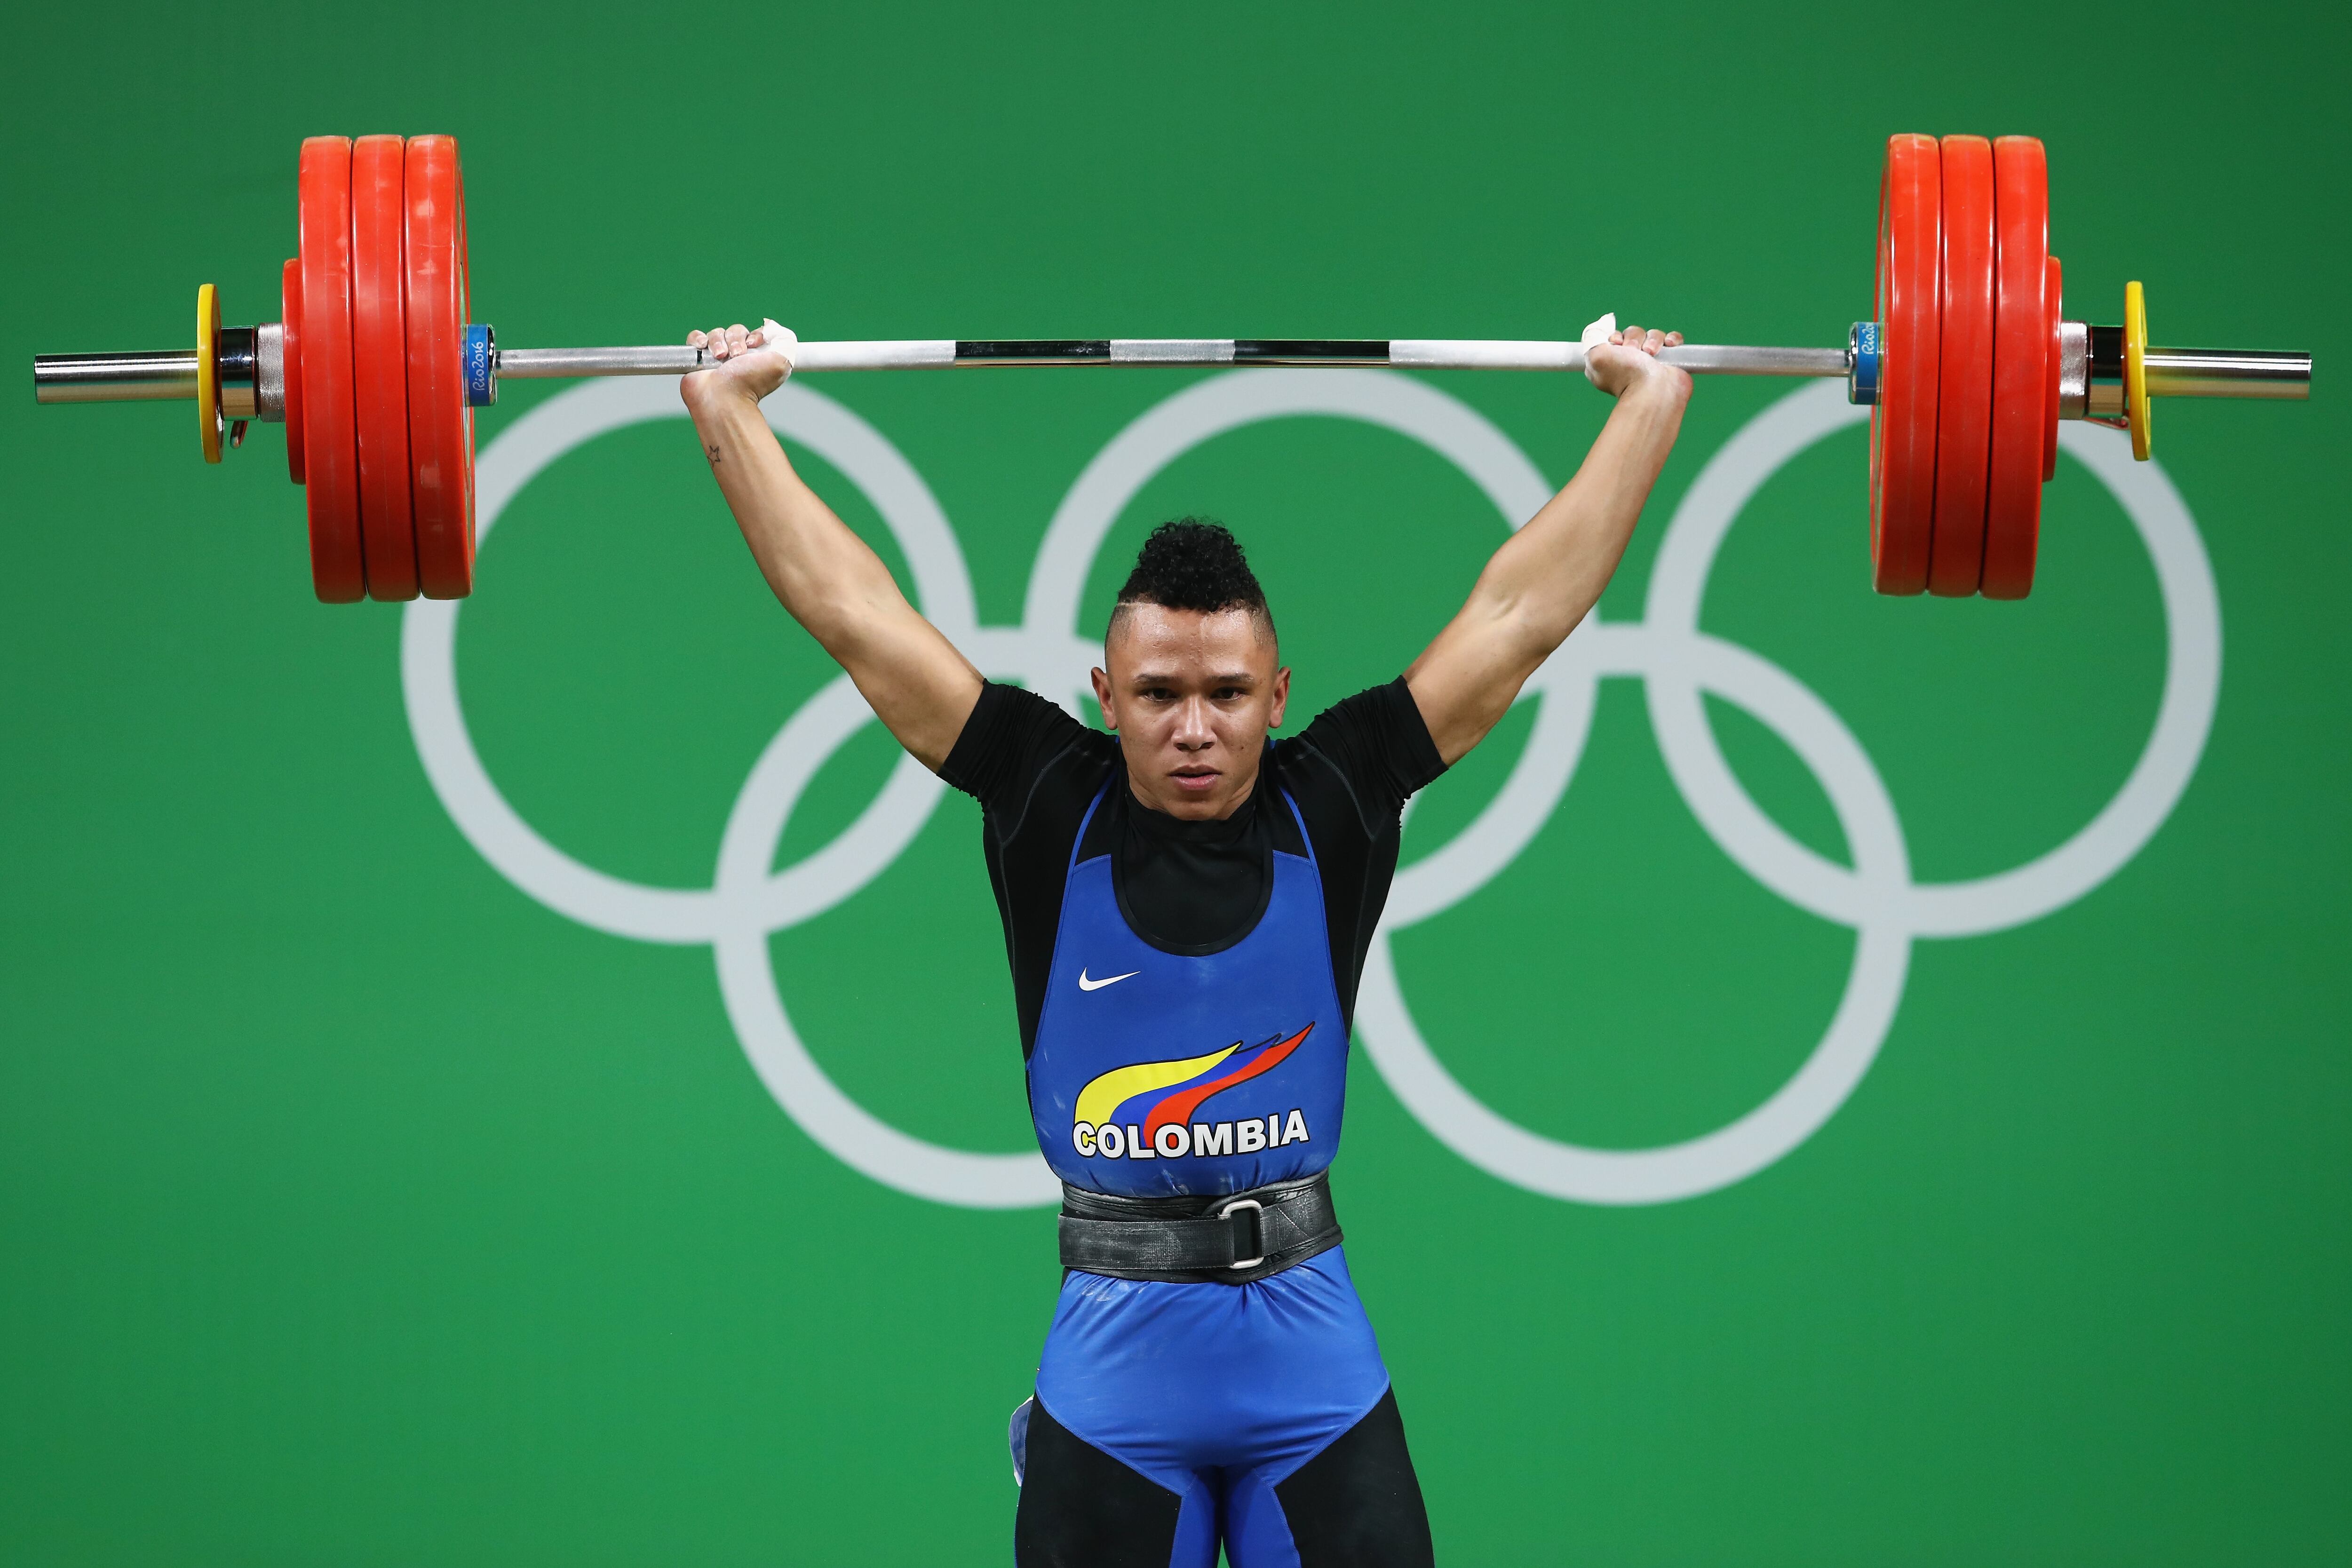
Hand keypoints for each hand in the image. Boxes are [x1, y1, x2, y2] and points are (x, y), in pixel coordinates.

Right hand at [681, 319, 797, 407]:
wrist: (723, 397)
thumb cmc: (751, 383)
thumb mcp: (782, 361)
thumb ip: (785, 341)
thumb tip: (773, 328)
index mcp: (756, 359)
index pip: (754, 334)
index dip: (754, 335)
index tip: (754, 344)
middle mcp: (736, 358)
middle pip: (735, 331)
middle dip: (736, 339)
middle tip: (736, 356)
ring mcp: (716, 358)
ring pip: (716, 333)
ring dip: (718, 342)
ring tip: (720, 357)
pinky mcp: (697, 358)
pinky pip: (696, 337)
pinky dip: (698, 339)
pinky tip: (703, 349)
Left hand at [1583, 324, 1689, 401]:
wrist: (1653, 390)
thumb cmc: (1625, 375)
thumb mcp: (1594, 356)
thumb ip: (1593, 338)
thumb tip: (1602, 325)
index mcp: (1613, 362)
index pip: (1615, 338)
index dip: (1617, 337)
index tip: (1617, 343)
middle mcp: (1632, 362)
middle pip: (1634, 333)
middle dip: (1635, 338)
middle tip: (1635, 352)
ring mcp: (1652, 362)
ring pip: (1654, 335)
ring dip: (1653, 340)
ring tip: (1651, 353)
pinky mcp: (1671, 360)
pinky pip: (1673, 340)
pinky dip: (1672, 339)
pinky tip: (1669, 346)